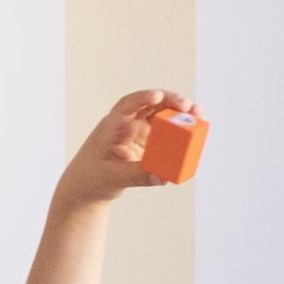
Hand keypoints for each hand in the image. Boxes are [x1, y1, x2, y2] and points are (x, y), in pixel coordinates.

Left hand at [61, 88, 199, 204]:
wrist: (85, 187)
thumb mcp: (114, 178)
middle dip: (171, 101)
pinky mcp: (146, 140)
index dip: (142, 98)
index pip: (127, 105)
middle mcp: (126, 123)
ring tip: (198, 114)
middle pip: (150, 104)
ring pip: (161, 114)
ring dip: (179, 113)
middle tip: (189, 106)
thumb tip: (163, 177)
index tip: (157, 95)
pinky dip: (179, 130)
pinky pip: (165, 131)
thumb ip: (138, 175)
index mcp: (112, 126)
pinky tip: (194, 133)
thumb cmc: (92, 178)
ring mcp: (137, 130)